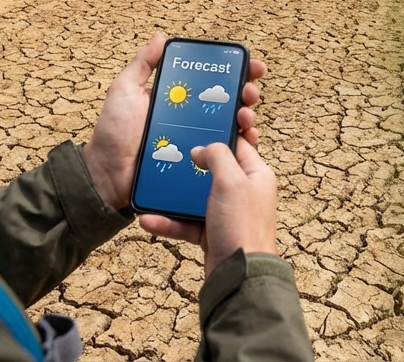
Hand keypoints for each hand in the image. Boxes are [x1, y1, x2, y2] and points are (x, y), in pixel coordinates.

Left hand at [82, 32, 266, 212]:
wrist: (107, 175)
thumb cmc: (113, 133)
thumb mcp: (124, 90)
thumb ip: (142, 64)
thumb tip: (162, 37)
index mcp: (177, 98)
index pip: (211, 80)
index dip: (234, 71)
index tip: (250, 65)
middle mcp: (191, 117)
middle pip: (228, 101)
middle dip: (246, 93)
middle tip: (250, 92)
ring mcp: (197, 140)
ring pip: (231, 126)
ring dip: (246, 117)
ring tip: (245, 116)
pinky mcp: (199, 163)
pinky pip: (224, 154)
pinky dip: (240, 145)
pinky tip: (245, 139)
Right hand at [139, 137, 277, 275]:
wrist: (239, 275)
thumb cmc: (241, 225)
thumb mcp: (231, 180)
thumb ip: (217, 156)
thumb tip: (201, 149)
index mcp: (256, 174)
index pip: (237, 145)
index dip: (216, 135)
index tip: (194, 128)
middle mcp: (243, 192)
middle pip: (213, 171)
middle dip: (189, 166)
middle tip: (167, 155)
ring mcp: (227, 213)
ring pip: (195, 198)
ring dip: (172, 197)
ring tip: (151, 190)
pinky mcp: (212, 233)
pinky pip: (187, 222)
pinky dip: (169, 222)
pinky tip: (148, 220)